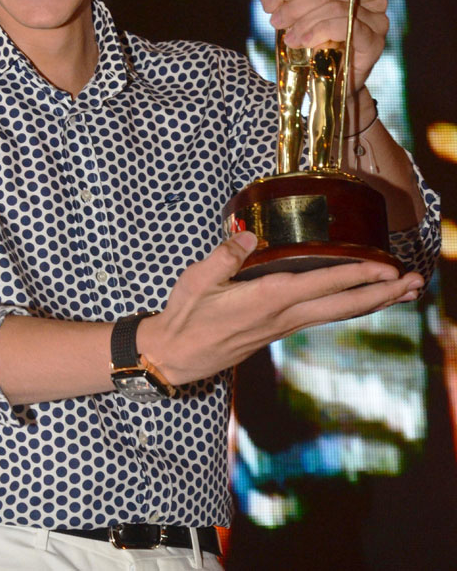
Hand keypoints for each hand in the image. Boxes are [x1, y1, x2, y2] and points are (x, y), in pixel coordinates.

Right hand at [139, 232, 423, 385]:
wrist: (176, 356)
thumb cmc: (185, 316)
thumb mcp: (196, 281)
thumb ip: (225, 256)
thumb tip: (250, 235)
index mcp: (265, 299)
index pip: (320, 284)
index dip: (355, 275)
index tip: (385, 266)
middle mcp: (282, 315)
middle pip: (343, 305)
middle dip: (382, 294)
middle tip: (416, 282)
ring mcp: (283, 326)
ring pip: (338, 313)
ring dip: (373, 301)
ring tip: (403, 291)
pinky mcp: (278, 329)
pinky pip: (323, 316)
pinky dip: (349, 305)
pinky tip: (359, 300)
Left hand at [257, 0, 388, 95]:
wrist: (329, 81)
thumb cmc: (313, 42)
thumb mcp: (291, 14)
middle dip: (297, 6)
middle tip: (276, 21)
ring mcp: (377, 20)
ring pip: (336, 8)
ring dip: (306, 22)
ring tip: (289, 37)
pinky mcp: (374, 41)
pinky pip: (347, 27)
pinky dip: (321, 31)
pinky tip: (305, 42)